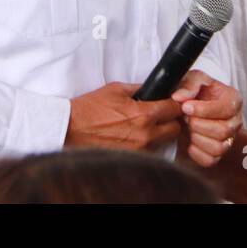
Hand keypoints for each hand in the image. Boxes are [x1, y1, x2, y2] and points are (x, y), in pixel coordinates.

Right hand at [65, 82, 183, 151]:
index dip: (175, 103)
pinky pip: (149, 151)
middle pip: (175, 129)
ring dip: (160, 133)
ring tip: (145, 125)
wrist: (71, 128)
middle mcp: (145, 135)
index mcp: (144, 115)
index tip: (172, 102)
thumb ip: (140, 89)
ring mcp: (139, 150)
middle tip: (162, 114)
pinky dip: (147, 144)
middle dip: (171, 120)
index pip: (175, 109)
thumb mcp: (117, 89)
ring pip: (163, 141)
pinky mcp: (131, 159)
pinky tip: (135, 135)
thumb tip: (156, 88)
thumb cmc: (90, 108)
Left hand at [171, 70, 242, 167]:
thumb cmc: (196, 91)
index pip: (226, 109)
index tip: (186, 107)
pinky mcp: (218, 153)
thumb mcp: (193, 79)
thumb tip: (179, 98)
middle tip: (185, 117)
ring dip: (197, 138)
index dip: (203, 110)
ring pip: (218, 148)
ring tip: (188, 127)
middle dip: (198, 124)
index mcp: (233, 100)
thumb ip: (188, 85)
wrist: (190, 105)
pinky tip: (189, 140)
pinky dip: (196, 152)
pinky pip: (210, 160)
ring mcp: (229, 138)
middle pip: (223, 130)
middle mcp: (235, 120)